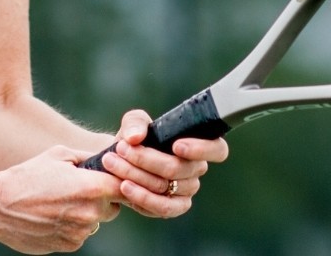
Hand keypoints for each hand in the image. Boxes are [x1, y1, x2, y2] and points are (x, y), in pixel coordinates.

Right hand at [0, 146, 122, 253]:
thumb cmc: (27, 176)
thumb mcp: (58, 155)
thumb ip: (87, 158)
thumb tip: (106, 159)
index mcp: (91, 188)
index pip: (123, 186)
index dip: (119, 181)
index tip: (110, 178)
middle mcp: (90, 213)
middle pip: (113, 207)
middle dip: (102, 198)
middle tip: (80, 190)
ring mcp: (80, 232)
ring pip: (95, 222)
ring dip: (85, 213)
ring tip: (59, 202)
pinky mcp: (69, 245)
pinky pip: (79, 234)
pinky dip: (71, 226)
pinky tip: (52, 215)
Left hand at [97, 109, 228, 217]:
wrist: (119, 162)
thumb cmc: (134, 140)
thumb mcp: (133, 124)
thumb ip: (135, 123)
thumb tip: (136, 137)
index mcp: (196, 146)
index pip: (217, 150)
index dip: (202, 149)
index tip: (176, 145)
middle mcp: (195, 170)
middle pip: (178, 168)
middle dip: (146, 158)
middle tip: (121, 148)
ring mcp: (186, 191)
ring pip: (165, 186)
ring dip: (136, 175)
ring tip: (113, 164)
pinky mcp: (173, 208)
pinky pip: (162, 207)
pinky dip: (141, 197)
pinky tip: (124, 186)